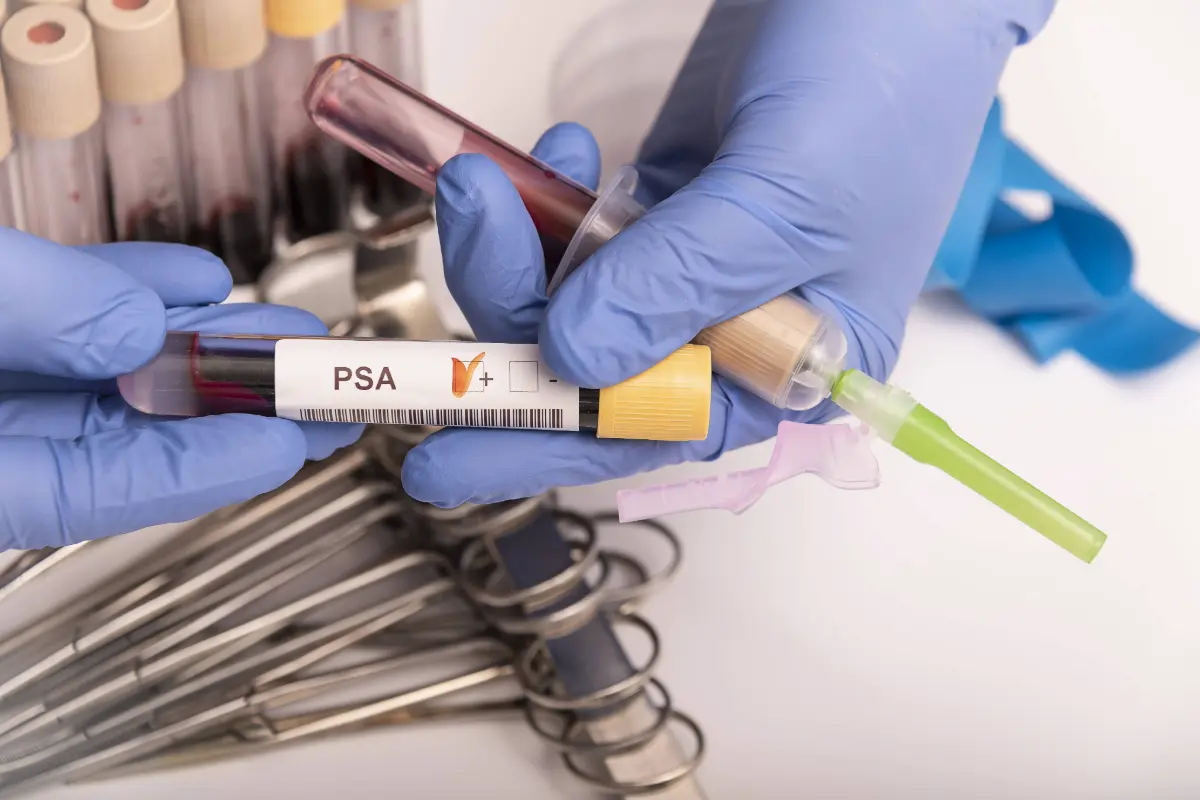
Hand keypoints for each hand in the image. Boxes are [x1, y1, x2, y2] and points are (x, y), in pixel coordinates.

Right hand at [0, 230, 362, 549]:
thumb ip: (37, 313)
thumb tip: (142, 330)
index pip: (107, 490)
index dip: (209, 468)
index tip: (285, 444)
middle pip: (128, 436)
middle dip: (237, 405)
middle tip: (324, 392)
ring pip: (113, 374)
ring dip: (204, 345)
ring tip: (286, 328)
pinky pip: (71, 320)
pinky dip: (136, 296)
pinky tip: (198, 281)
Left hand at [402, 0, 1055, 506]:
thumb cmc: (885, 84)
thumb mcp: (785, 195)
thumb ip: (678, 285)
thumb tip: (570, 361)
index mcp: (790, 366)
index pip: (651, 431)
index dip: (541, 446)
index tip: (438, 458)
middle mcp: (734, 334)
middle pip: (589, 365)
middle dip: (510, 306)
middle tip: (468, 217)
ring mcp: (690, 269)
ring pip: (567, 300)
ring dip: (512, 243)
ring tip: (489, 173)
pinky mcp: (662, 210)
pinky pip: (574, 236)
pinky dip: (543, 203)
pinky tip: (559, 152)